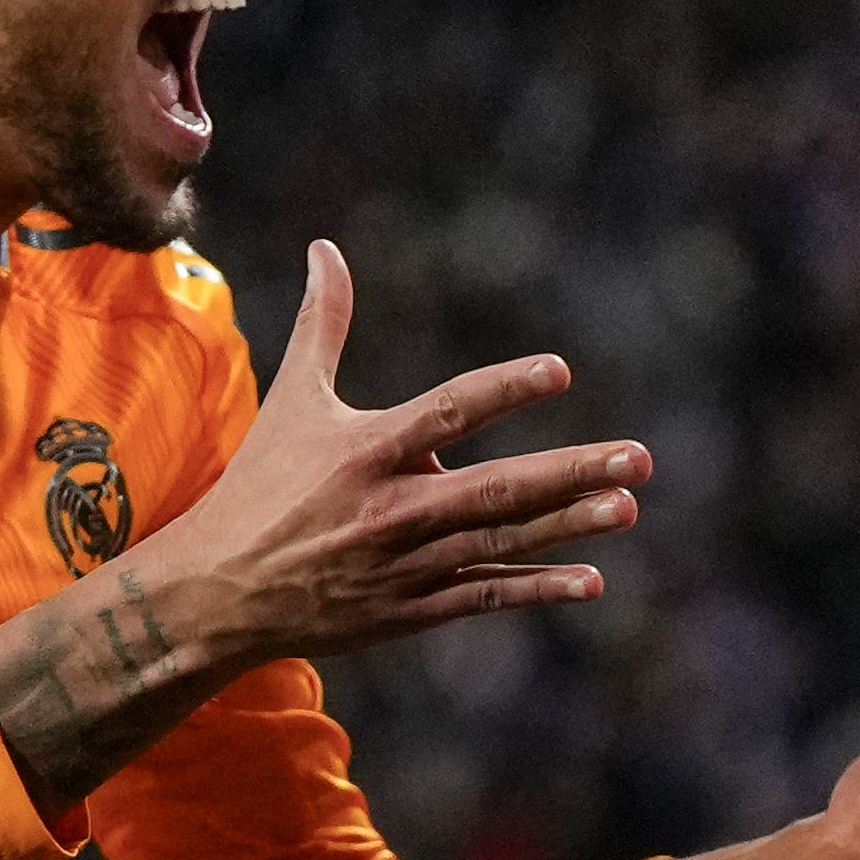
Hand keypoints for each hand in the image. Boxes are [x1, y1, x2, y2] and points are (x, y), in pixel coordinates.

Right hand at [144, 237, 648, 656]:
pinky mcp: (410, 610)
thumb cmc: (261, 487)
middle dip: (571, 472)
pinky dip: (537, 589)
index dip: (504, 390)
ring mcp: (406, 565)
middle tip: (639, 458)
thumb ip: (321, 325)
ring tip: (628, 506)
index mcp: (367, 451)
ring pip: (501, 541)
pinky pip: (485, 596)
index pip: (448, 412)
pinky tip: (591, 580)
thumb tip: (324, 248)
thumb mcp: (291, 401)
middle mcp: (393, 509)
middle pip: (496, 488)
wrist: (219, 594)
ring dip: (569, 525)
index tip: (560, 371)